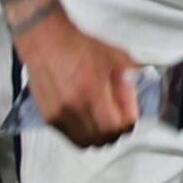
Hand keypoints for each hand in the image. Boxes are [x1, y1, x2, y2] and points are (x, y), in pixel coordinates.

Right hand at [16, 14, 144, 146]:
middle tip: (119, 123)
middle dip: (116, 132)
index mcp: (94, 90)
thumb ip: (130, 79)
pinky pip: (71, 137)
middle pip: (105, 137)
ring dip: (99, 137)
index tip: (130, 118)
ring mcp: (60, 114)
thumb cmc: (78, 46)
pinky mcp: (49, 117)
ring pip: (87, 141)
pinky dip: (82, 134)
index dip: (129, 123)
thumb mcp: (115, 57)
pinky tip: (87, 122)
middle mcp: (75, 105)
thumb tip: (137, 100)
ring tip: (103, 125)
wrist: (45, 41)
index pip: (120, 125)